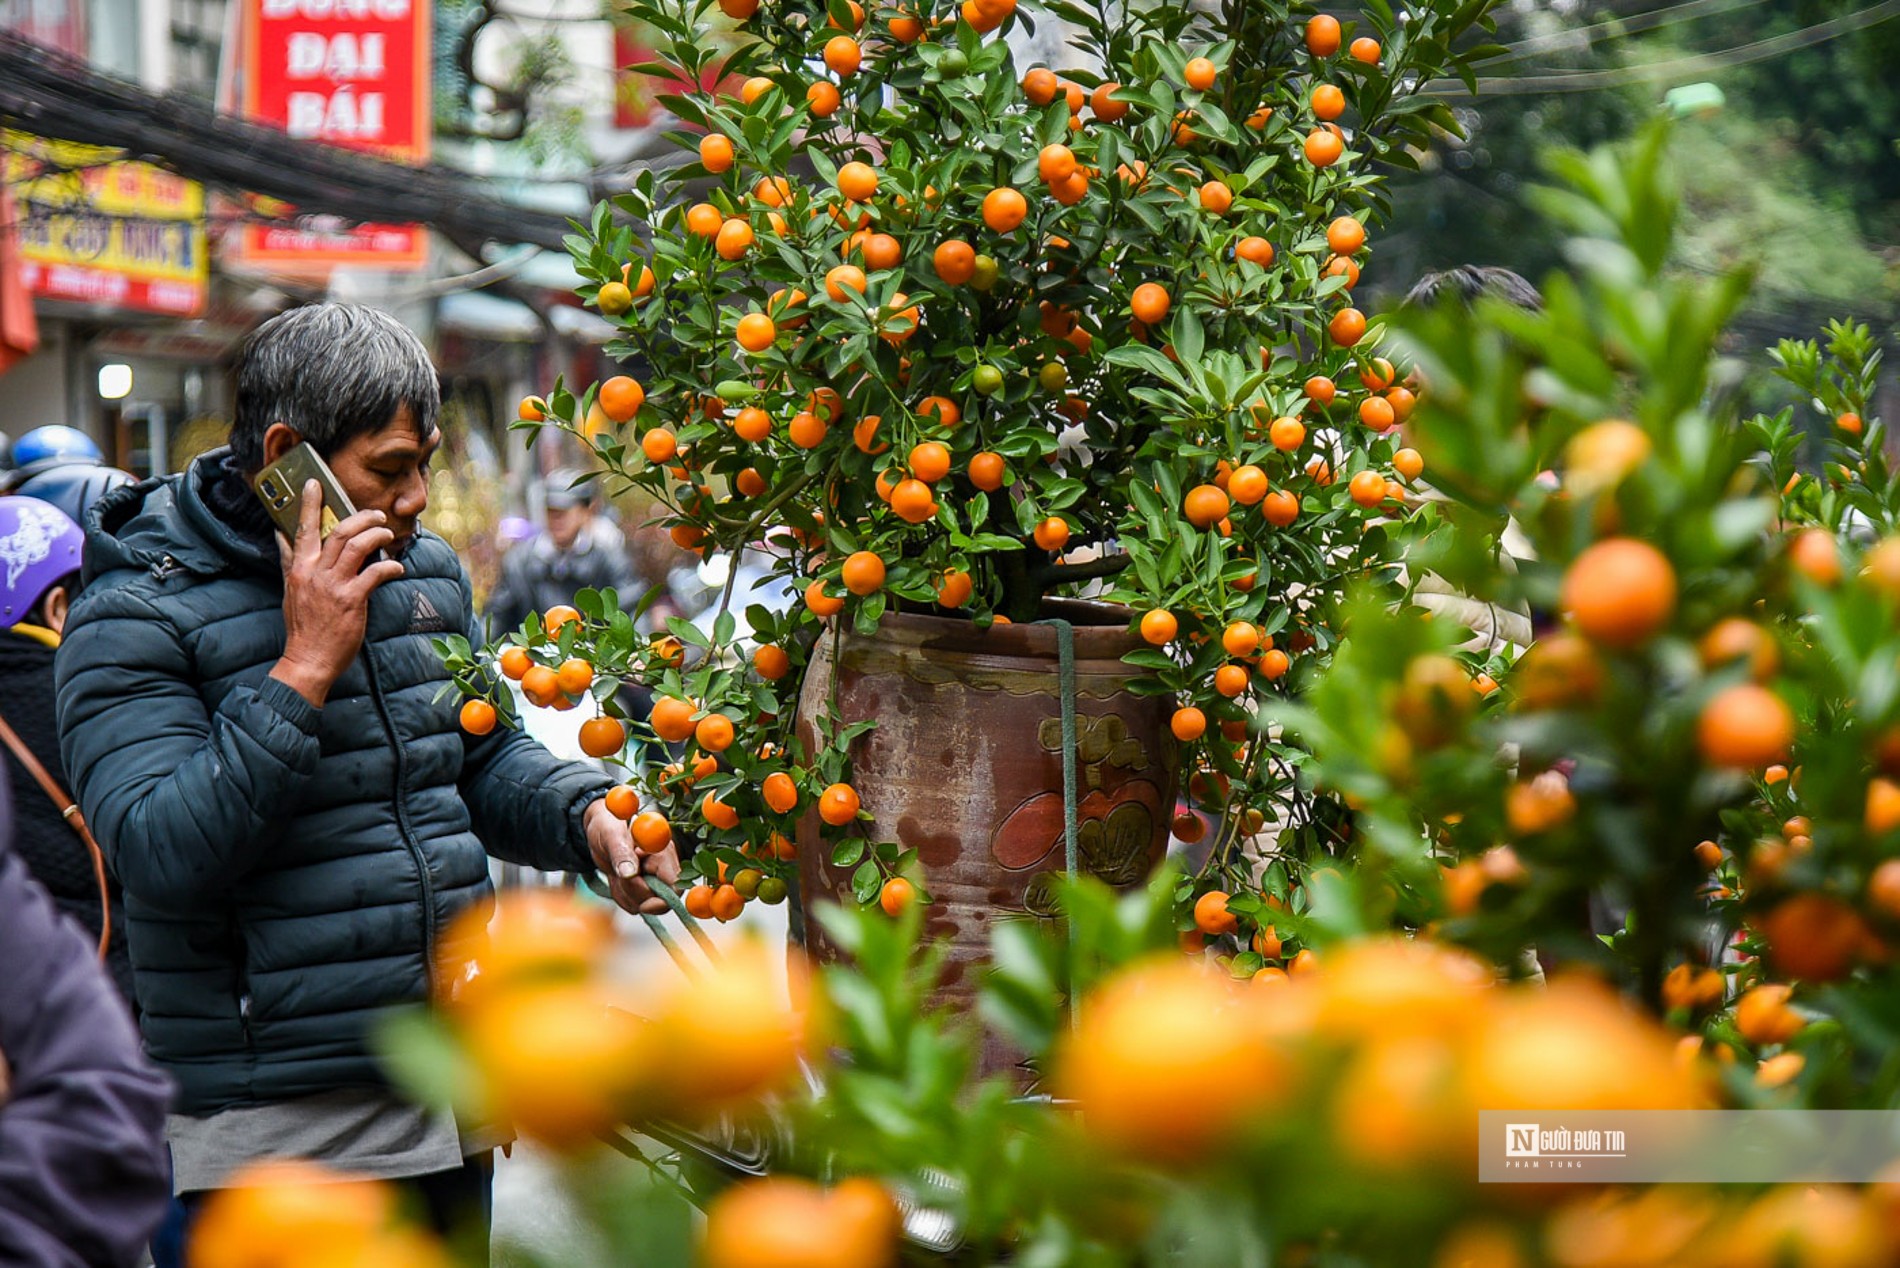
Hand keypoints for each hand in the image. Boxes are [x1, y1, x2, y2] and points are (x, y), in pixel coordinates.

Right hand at [270, 480, 404, 706]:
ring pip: (357, 546)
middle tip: (377, 515)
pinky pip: (375, 573)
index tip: (315, 483)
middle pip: (339, 531)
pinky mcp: (352, 600)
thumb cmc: (302, 627)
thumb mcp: (289, 590)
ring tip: (388, 535)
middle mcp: (314, 573)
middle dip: (362, 517)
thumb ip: (288, 561)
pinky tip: (397, 567)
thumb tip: (280, 536)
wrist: (307, 660)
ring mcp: (333, 585)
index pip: (303, 529)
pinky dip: (389, 566)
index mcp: (299, 569)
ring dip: (377, 535)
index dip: (310, 504)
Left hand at [584, 799, 679, 915]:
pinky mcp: (642, 885)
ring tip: (615, 872)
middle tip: (619, 876)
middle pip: (659, 900)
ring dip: (624, 894)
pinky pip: (632, 904)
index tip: (642, 905)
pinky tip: (616, 878)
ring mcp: (653, 878)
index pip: (675, 886)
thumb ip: (621, 853)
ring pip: (642, 904)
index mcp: (662, 852)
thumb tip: (629, 873)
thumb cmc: (607, 825)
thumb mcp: (610, 835)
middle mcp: (662, 867)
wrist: (599, 828)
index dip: (661, 901)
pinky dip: (620, 896)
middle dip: (635, 893)